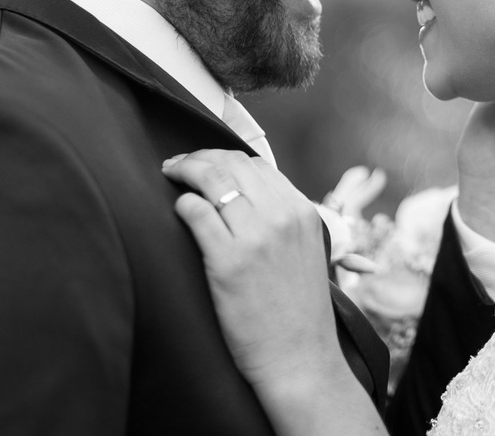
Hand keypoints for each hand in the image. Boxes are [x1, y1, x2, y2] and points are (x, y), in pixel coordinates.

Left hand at [162, 149, 343, 394]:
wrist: (299, 355)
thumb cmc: (297, 310)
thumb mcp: (306, 253)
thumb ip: (284, 222)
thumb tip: (250, 201)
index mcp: (302, 213)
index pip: (258, 166)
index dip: (226, 159)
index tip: (207, 164)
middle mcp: (281, 218)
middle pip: (233, 166)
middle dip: (200, 158)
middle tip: (179, 165)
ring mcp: (255, 237)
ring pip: (213, 180)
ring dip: (185, 171)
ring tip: (170, 174)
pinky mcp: (227, 260)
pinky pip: (196, 213)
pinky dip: (183, 204)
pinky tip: (179, 209)